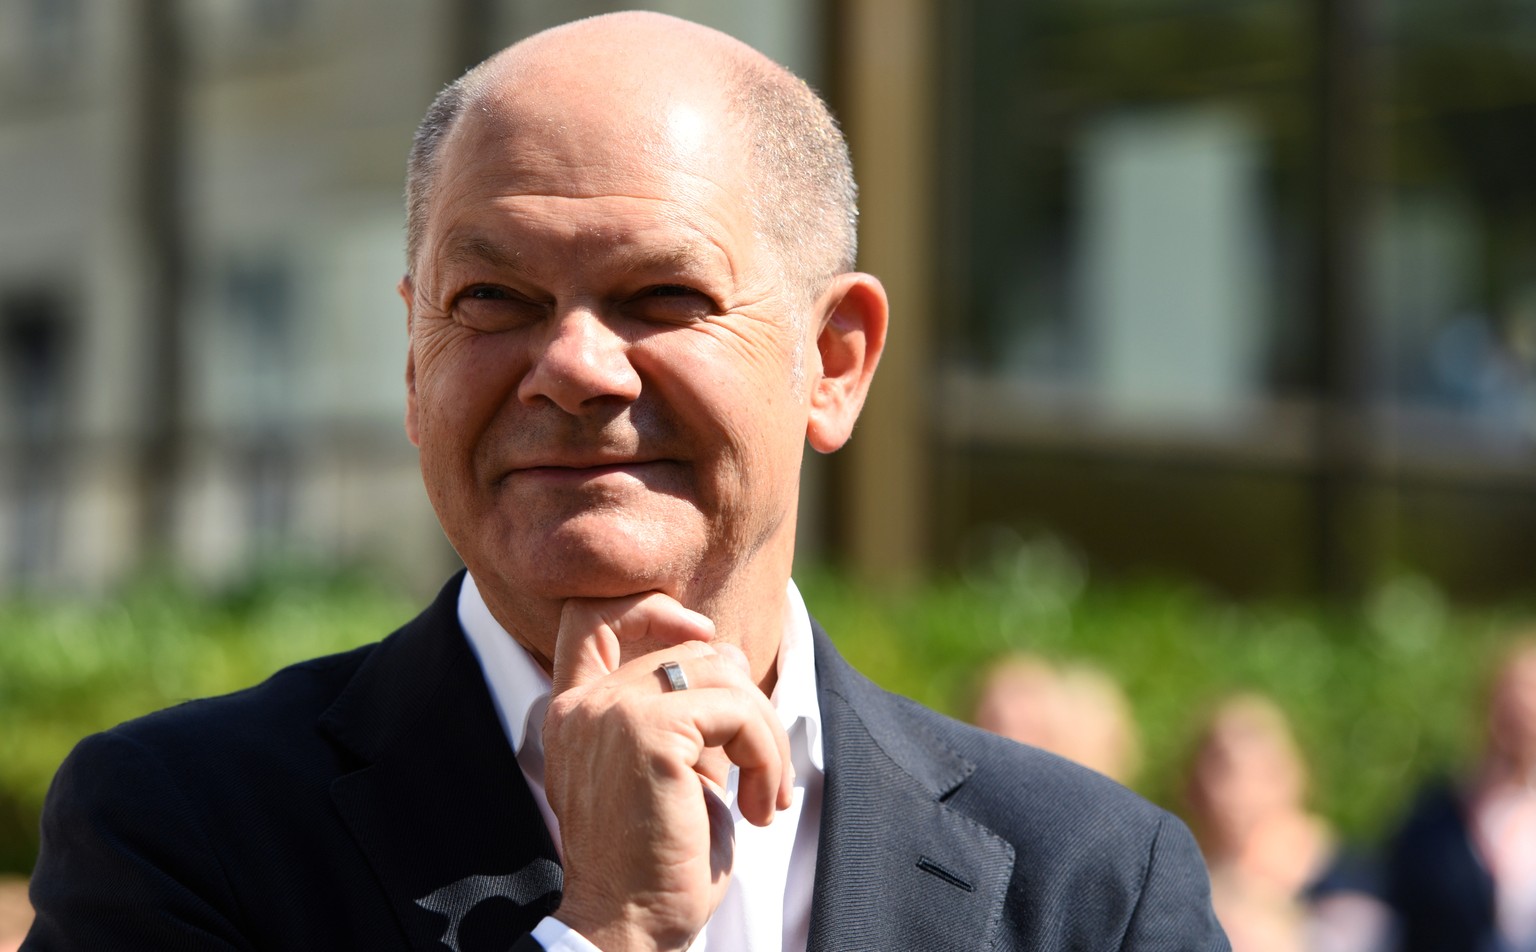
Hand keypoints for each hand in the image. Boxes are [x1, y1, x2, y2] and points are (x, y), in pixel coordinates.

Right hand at [543, 593, 793, 951]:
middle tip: (760, 770)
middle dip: (746, 702)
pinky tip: (759, 807)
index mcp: (575, 712)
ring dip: (765, 737)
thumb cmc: (654, 864)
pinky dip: (765, 754)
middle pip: (690, 649)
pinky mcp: (649, 733)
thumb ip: (683, 709)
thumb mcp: (668, 771)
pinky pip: (738, 710)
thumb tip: (726, 650)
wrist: (628, 929)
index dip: (655, 609)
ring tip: (765, 796)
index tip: (703, 640)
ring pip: (725, 675)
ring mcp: (612, 713)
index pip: (594, 616)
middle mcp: (584, 705)